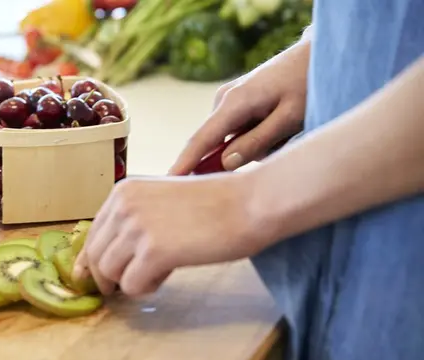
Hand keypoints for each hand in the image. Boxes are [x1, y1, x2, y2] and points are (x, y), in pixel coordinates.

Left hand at [72, 174, 266, 296]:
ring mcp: (137, 228)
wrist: (249, 203)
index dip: (91, 260)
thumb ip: (134, 220)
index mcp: (123, 191)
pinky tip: (167, 276)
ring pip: (109, 273)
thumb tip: (106, 256)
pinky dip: (146, 288)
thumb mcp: (162, 200)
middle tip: (128, 285)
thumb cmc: (215, 204)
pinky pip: (131, 285)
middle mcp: (124, 205)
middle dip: (108, 276)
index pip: (93, 233)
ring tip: (158, 273)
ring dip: (130, 281)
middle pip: (96, 255)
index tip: (94, 278)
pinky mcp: (154, 251)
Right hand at [169, 41, 310, 174]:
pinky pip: (237, 131)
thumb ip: (256, 142)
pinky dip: (255, 136)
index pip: (201, 140)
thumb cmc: (307, 83)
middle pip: (216, 145)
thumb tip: (225, 163)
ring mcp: (227, 99)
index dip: (184, 164)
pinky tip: (278, 125)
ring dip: (255, 144)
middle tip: (280, 142)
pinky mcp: (234, 102)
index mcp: (234, 102)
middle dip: (242, 154)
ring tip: (286, 130)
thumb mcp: (289, 118)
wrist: (314, 54)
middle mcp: (223, 99)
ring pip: (230, 140)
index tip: (168, 182)